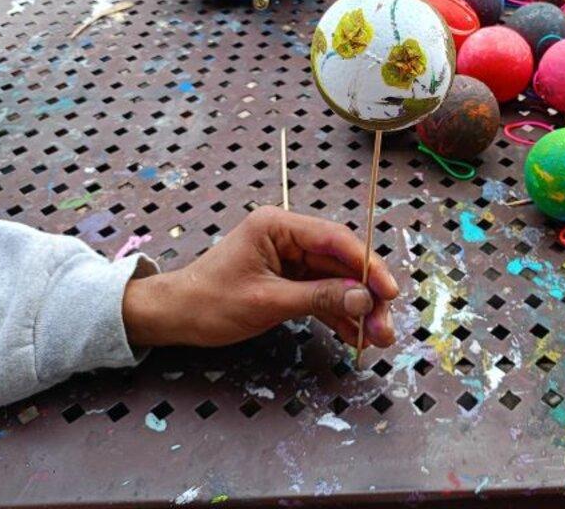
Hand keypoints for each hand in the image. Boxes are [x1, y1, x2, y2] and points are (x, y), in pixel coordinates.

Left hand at [122, 207, 399, 349]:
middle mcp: (289, 237)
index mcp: (279, 226)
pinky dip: (339, 314)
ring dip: (358, 309)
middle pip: (342, 263)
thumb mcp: (268, 301)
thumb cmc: (210, 302)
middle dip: (366, 295)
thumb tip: (364, 299)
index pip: (335, 240)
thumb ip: (319, 297)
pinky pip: (322, 294)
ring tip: (377, 339)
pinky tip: (356, 336)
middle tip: (386, 326)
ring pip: (337, 281)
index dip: (367, 265)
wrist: (174, 317)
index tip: (390, 291)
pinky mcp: (289, 280)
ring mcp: (290, 259)